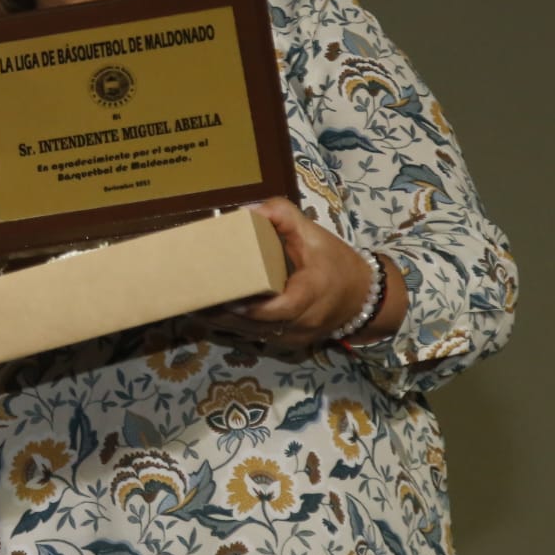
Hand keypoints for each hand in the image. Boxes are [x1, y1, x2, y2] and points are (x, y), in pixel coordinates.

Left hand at [199, 198, 375, 352]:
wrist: (363, 298)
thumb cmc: (336, 263)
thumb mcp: (315, 234)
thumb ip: (284, 216)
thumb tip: (247, 210)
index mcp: (310, 296)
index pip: (278, 309)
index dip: (250, 308)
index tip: (224, 298)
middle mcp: (301, 323)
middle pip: (256, 326)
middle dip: (223, 315)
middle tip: (192, 300)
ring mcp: (293, 339)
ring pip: (251, 336)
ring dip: (222, 324)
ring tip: (191, 308)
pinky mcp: (286, 345)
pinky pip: (256, 338)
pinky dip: (233, 328)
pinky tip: (208, 316)